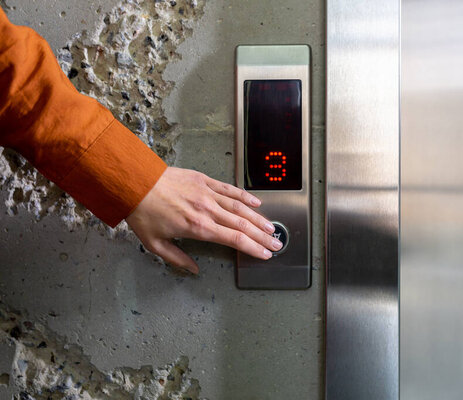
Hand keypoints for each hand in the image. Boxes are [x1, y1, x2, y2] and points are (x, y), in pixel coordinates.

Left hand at [125, 167, 281, 273]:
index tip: (265, 254)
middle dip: (263, 236)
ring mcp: (208, 194)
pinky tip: (256, 204)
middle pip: (243, 225)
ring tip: (272, 227)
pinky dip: (245, 196)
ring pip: (241, 207)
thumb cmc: (143, 212)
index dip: (253, 248)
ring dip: (259, 219)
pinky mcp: (204, 181)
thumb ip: (177, 258)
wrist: (134, 182)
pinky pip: (229, 189)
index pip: (235, 240)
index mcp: (198, 228)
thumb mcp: (155, 243)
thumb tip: (193, 270)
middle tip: (277, 243)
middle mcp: (207, 210)